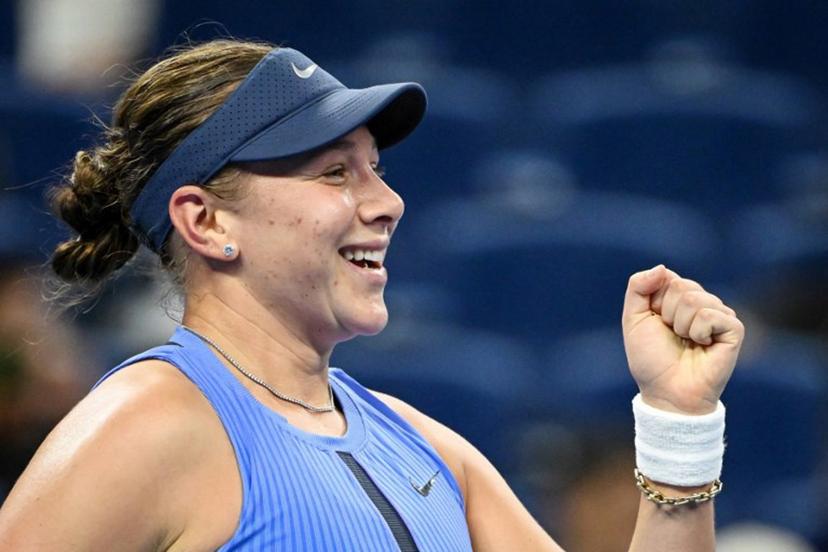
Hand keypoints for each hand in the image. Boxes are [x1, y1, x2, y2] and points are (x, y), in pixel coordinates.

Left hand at [622, 265, 744, 414]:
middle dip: (667, 313)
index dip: (654, 302)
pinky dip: (698, 332)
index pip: (667, 277)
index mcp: (678, 298)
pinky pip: (710, 314)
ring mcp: (719, 315)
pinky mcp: (734, 329)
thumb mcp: (634, 319)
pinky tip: (702, 346)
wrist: (667, 392)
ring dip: (681, 326)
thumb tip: (662, 267)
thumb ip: (638, 287)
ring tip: (687, 343)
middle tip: (672, 336)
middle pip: (680, 286)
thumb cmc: (651, 359)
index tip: (656, 323)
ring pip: (694, 299)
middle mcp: (701, 302)